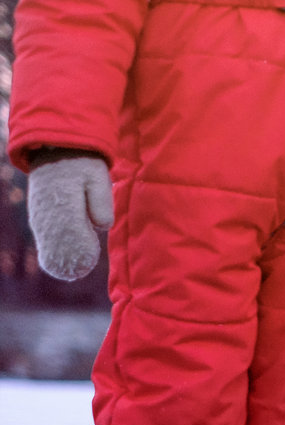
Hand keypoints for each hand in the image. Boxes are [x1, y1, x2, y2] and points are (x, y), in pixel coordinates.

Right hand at [27, 153, 113, 281]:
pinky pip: (44, 239)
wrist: (56, 150)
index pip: (71, 235)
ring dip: (61, 257)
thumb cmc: (82, 166)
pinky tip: (62, 261)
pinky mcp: (38, 217)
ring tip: (74, 269)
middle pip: (57, 244)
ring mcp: (40, 215)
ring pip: (48, 244)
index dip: (80, 251)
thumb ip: (101, 201)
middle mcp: (47, 212)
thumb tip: (102, 226)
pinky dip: (53, 251)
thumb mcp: (97, 177)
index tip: (89, 259)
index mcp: (64, 203)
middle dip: (70, 258)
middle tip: (81, 270)